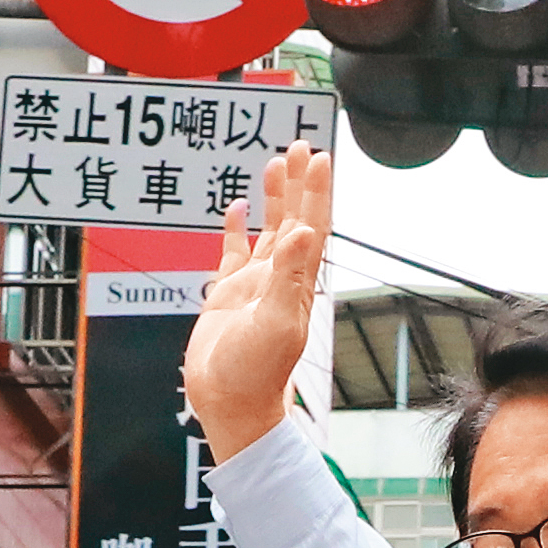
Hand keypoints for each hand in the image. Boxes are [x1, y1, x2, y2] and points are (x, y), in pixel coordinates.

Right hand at [181, 138, 331, 461]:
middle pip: (293, 218)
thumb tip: (305, 232)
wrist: (230, 403)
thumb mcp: (276, 322)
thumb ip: (288, 276)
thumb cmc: (256, 373)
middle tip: (298, 144)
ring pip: (267, 230)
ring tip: (274, 163)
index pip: (311, 224)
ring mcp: (255, 285)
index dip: (316, 191)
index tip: (319, 156)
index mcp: (297, 281)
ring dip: (273, 198)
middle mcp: (280, 277)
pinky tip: (235, 208)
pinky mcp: (228, 295)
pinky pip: (234, 253)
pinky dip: (236, 229)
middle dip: (297, 182)